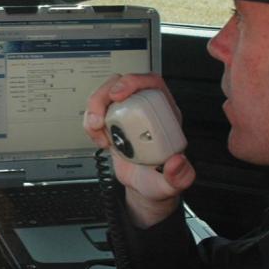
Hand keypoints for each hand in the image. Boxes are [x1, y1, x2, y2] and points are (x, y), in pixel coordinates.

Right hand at [83, 73, 194, 227]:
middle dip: (104, 94)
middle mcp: (143, 109)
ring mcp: (125, 114)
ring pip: (104, 94)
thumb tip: (177, 162)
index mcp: (162, 114)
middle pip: (122, 84)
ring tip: (96, 129)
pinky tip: (99, 140)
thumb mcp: (171, 183)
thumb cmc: (158, 180)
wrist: (140, 187)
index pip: (151, 83)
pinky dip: (89, 123)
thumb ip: (179, 177)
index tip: (118, 95)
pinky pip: (94, 111)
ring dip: (94, 108)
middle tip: (98, 116)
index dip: (134, 81)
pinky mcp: (110, 122)